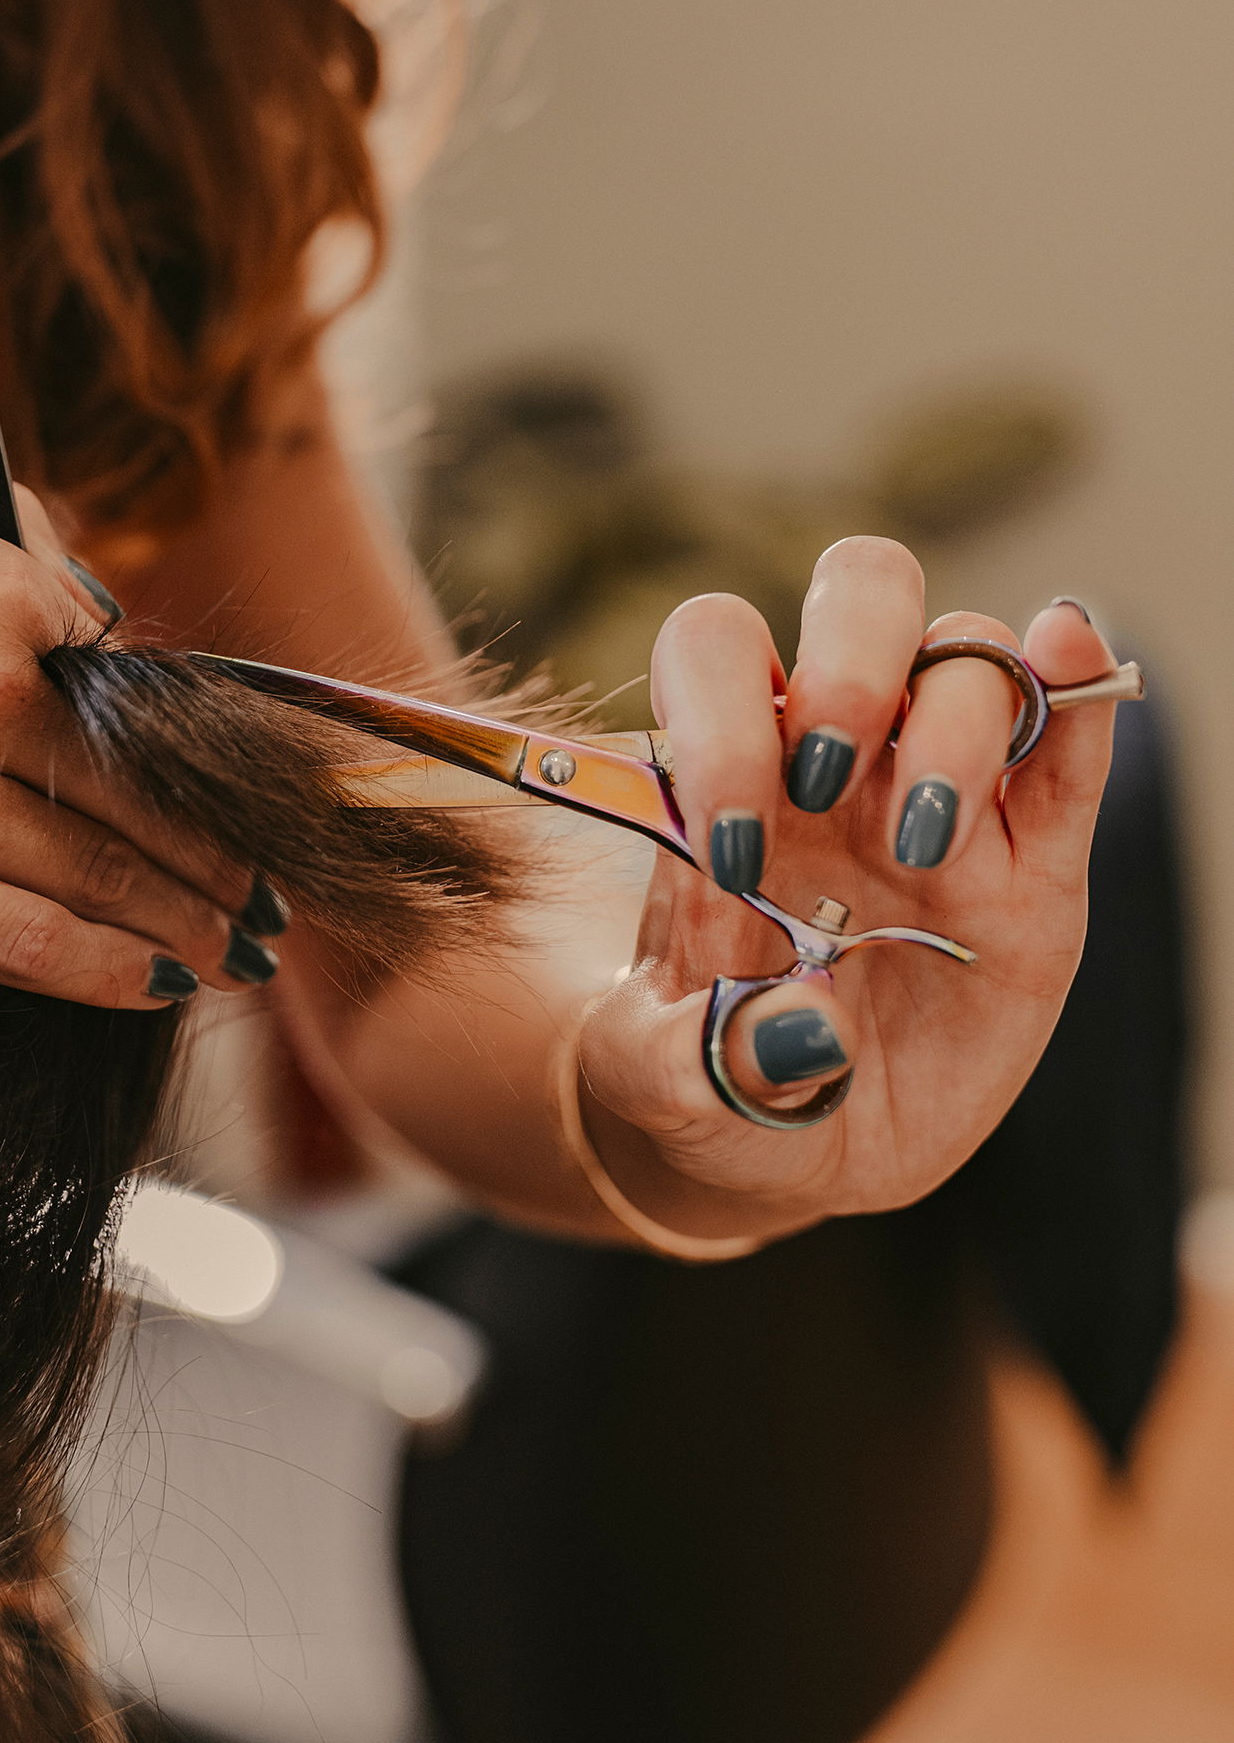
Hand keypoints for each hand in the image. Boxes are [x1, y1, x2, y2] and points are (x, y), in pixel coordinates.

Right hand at [0, 470, 267, 1007]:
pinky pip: (12, 943)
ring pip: (93, 872)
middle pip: (137, 792)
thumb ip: (7, 539)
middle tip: (272, 891)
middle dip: (221, 854)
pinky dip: (100, 972)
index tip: (237, 787)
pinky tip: (159, 990)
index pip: (132, 691)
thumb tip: (94, 598)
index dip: (194, 750)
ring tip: (241, 951)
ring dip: (188, 920)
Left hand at [577, 537, 1117, 1243]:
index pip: (717, 652)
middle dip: (847, 667)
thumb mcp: (664, 1084)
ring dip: (953, 723)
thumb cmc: (704, 1076)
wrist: (788, 1141)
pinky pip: (1065, 757)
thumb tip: (798, 1030)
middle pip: (857, 600)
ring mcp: (941, 797)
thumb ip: (697, 1058)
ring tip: (921, 847)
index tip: (727, 847)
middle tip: (824, 784)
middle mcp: (838, 754)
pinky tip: (1071, 644)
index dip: (720, 716)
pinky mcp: (1031, 868)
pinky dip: (1078, 691)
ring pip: (967, 662)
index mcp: (726, 770)